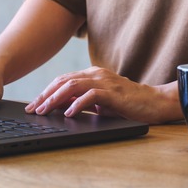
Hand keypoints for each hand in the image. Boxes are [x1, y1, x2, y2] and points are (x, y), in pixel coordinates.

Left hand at [24, 66, 180, 123]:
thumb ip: (81, 102)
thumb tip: (59, 108)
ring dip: (55, 99)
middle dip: (45, 95)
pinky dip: (77, 104)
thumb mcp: (100, 103)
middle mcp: (96, 74)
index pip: (62, 81)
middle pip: (63, 81)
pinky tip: (68, 113)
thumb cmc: (127, 104)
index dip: (46, 92)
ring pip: (73, 86)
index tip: (33, 105)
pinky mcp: (114, 92)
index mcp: (91, 75)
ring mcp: (105, 82)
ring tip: (44, 110)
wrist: (155, 102)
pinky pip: (91, 95)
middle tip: (32, 109)